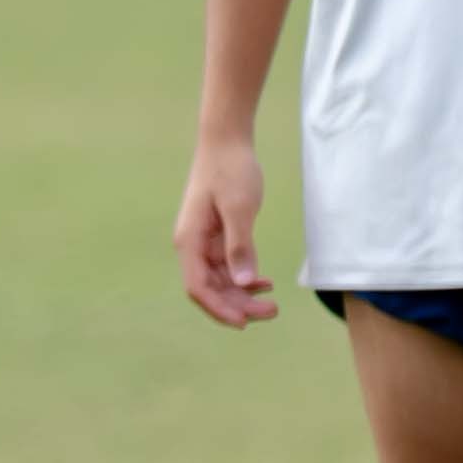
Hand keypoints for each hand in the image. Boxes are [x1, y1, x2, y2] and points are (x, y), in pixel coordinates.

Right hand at [176, 136, 275, 325]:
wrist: (226, 140)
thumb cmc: (230, 169)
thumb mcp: (239, 207)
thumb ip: (240, 246)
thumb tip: (243, 283)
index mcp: (189, 241)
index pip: (198, 288)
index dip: (219, 308)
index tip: (244, 322)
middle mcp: (192, 246)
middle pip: (210, 289)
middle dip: (237, 306)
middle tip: (271, 312)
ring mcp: (204, 242)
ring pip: (221, 281)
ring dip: (244, 295)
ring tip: (272, 303)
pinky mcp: (217, 236)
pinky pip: (228, 267)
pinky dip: (245, 277)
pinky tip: (265, 282)